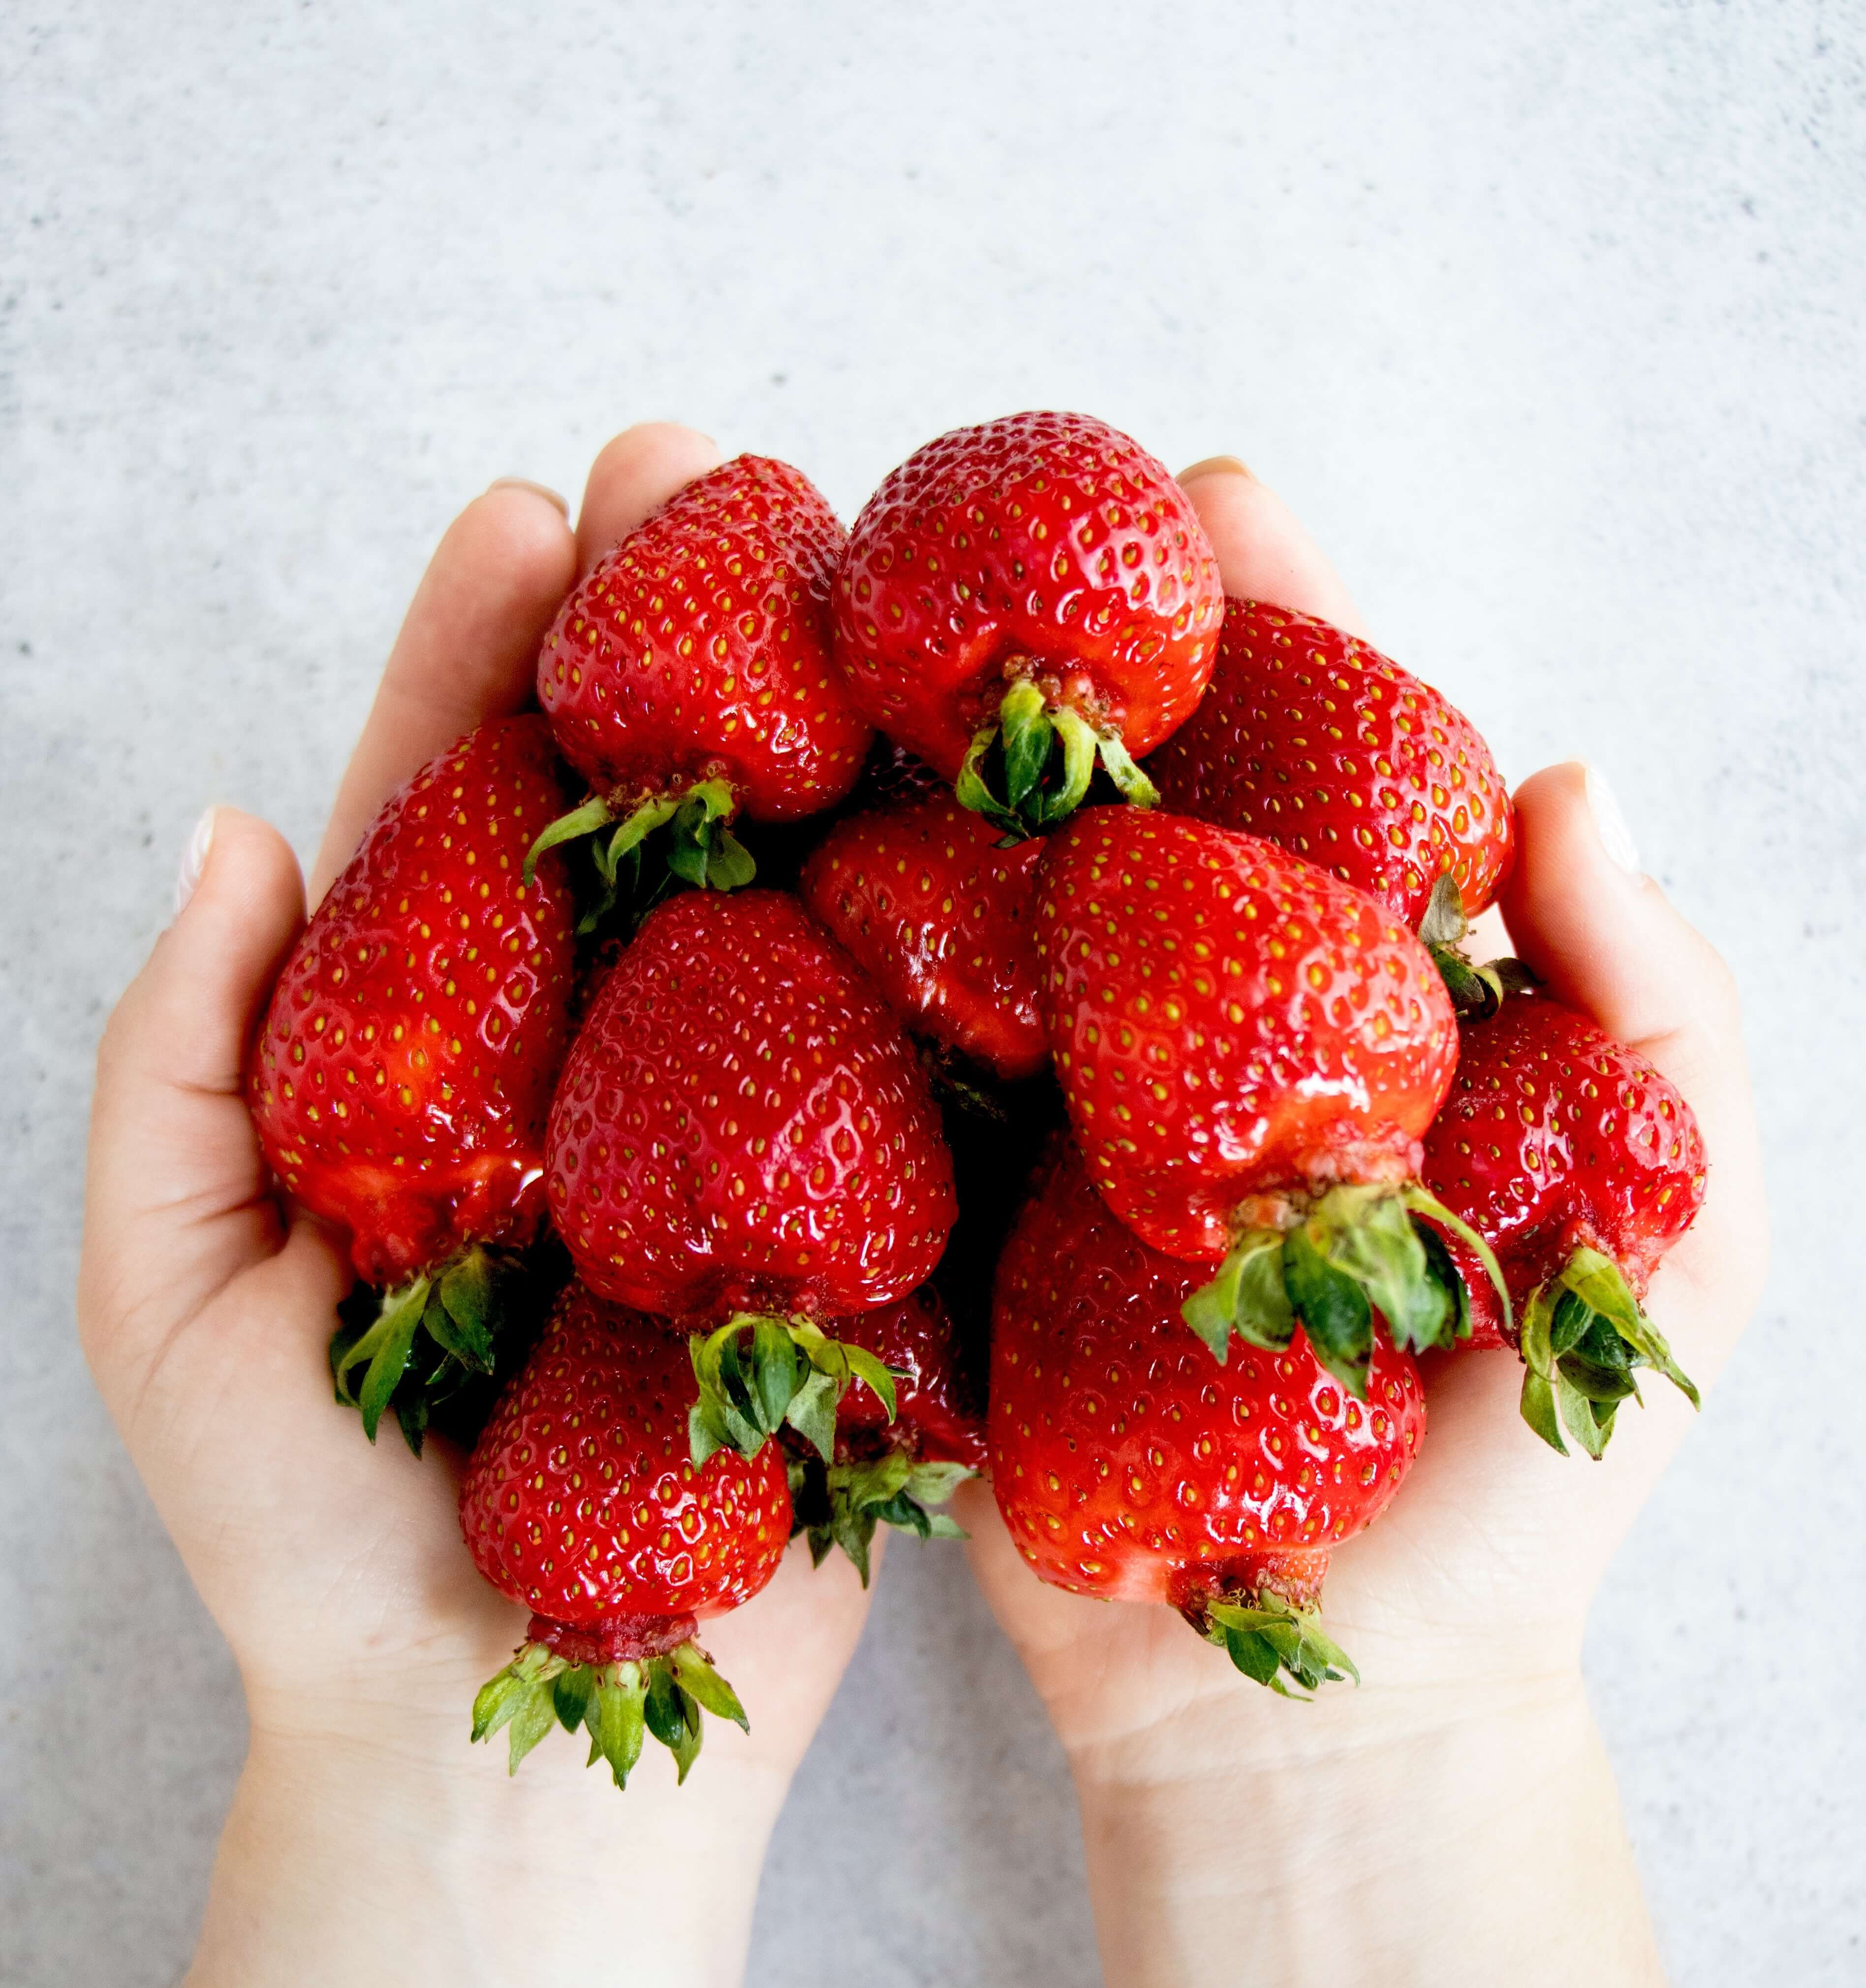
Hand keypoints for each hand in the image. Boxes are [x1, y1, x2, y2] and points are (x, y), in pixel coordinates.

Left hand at [78, 426, 881, 1987]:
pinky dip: (938, 930)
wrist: (508, 1747)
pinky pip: (902, 1061)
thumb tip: (235, 828)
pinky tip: (974, 795)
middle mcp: (597, 1066)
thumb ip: (176, 1066)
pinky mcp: (854, 1226)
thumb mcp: (170, 1296)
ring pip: (782, 901)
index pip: (461, 817)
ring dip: (818, 738)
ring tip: (854, 576)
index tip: (528, 509)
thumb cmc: (314, 1541)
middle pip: (639, 818)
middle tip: (709, 467)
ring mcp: (739, 1134)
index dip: (487, 658)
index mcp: (440, 1058)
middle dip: (669, 637)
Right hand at [958, 454, 1769, 1987]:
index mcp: (1364, 1023)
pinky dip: (821, 965)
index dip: (1289, 633)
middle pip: (1130, 812)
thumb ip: (1660, 1038)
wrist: (1315, 1717)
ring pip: (982, 915)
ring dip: (909, 767)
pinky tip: (763, 835)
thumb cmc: (1512, 1499)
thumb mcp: (1671, 1262)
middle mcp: (1201, 1044)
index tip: (1225, 505)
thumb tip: (1579, 786)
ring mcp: (1060, 1128)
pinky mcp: (950, 1230)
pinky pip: (881, 1080)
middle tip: (978, 500)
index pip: (1324, 782)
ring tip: (835, 614)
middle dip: (1064, 650)